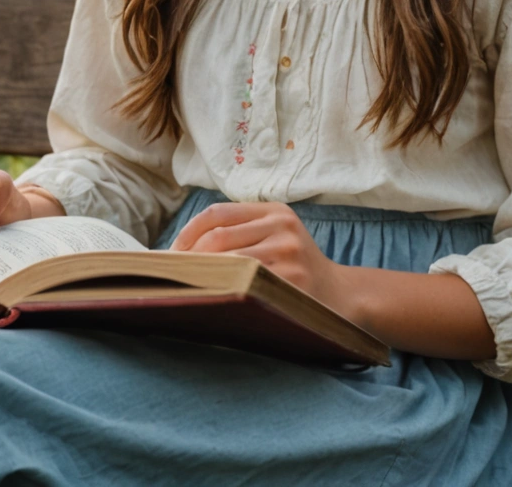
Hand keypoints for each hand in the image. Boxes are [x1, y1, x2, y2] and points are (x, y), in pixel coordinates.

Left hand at [169, 202, 348, 311]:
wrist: (340, 296)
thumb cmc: (296, 269)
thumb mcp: (277, 237)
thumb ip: (241, 233)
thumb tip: (181, 250)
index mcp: (274, 211)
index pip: (216, 214)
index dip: (187, 233)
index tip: (170, 254)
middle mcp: (283, 226)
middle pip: (218, 237)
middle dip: (189, 259)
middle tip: (174, 277)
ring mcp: (289, 253)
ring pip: (229, 261)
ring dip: (203, 277)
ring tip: (188, 288)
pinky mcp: (292, 280)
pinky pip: (246, 284)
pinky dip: (223, 291)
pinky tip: (212, 300)